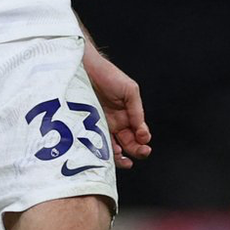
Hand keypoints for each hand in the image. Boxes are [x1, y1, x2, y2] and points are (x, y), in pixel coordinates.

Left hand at [82, 45, 150, 166]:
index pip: (139, 135)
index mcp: (129, 115)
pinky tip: (110, 154)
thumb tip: (143, 131)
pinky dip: (105, 153)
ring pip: (115, 148)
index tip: (144, 139)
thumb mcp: (130, 91)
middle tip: (142, 152)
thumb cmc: (108, 76)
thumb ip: (137, 111)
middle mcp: (117, 123)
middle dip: (138, 151)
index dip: (143, 140)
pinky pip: (98, 145)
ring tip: (125, 159)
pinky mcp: (88, 128)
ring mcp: (103, 126)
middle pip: (130, 144)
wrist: (85, 69)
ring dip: (122, 157)